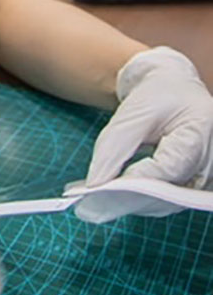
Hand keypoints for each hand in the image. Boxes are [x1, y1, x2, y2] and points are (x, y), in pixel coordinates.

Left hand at [77, 47, 212, 222]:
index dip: (138, 179)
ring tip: (96, 203)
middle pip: (169, 191)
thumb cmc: (158, 96)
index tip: (106, 188)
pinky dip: (139, 201)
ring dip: (131, 204)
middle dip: (129, 198)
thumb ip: (113, 146)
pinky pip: (165, 202)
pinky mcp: (192, 187)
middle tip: (93, 204)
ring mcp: (204, 177)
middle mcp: (209, 160)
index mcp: (199, 132)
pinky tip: (113, 198)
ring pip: (166, 203)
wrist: (175, 90)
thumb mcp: (133, 111)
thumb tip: (94, 183)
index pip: (171, 166)